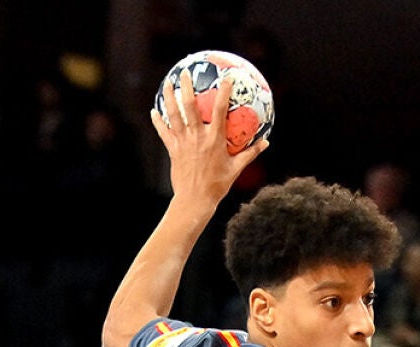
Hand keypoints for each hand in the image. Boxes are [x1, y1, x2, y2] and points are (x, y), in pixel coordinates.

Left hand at [151, 69, 270, 210]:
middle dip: (187, 87)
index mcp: (215, 139)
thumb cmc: (218, 185)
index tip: (225, 78)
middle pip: (190, 106)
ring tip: (167, 83)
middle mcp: (197, 136)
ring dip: (169, 97)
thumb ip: (250, 153)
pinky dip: (158, 121)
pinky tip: (154, 110)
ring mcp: (183, 142)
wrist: (195, 199)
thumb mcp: (237, 168)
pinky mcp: (173, 149)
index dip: (223, 93)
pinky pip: (164, 132)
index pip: (219, 110)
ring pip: (173, 114)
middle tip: (186, 73)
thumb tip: (266, 142)